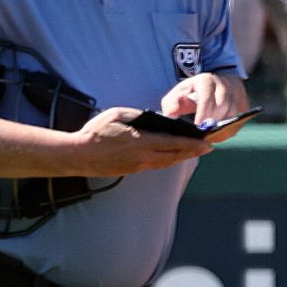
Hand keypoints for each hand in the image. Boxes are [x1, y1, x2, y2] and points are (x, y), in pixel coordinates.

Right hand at [68, 107, 211, 174]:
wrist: (78, 155)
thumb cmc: (95, 132)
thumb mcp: (118, 115)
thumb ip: (139, 116)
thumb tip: (153, 119)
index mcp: (142, 142)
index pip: (174, 143)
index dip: (193, 144)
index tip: (207, 144)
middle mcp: (144, 157)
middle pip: (175, 156)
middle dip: (193, 152)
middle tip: (207, 148)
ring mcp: (138, 166)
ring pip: (166, 162)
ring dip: (181, 157)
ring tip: (193, 152)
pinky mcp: (132, 171)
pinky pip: (155, 165)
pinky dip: (167, 160)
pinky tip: (171, 156)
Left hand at [161, 71, 252, 138]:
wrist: (217, 83)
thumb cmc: (194, 92)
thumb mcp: (179, 93)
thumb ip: (171, 103)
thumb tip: (170, 116)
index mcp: (207, 81)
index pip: (207, 97)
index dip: (203, 113)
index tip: (198, 126)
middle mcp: (225, 87)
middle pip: (223, 107)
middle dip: (213, 122)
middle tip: (203, 136)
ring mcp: (237, 96)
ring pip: (233, 116)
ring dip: (221, 129)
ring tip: (209, 137)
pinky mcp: (244, 107)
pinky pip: (238, 122)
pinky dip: (228, 131)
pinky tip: (217, 136)